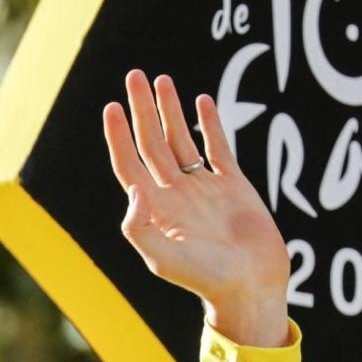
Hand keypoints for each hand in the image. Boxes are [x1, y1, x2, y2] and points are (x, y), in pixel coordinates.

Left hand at [103, 70, 289, 345]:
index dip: (118, 136)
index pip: (129, 164)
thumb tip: (133, 188)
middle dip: (142, 109)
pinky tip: (201, 101)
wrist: (250, 285)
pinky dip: (210, 123)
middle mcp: (174, 193)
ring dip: (171, 110)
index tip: (111, 107)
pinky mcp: (233, 185)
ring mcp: (203, 187)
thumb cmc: (205, 278)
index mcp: (154, 209)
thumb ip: (140, 226)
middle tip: (133, 76)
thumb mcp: (163, 258)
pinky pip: (218, 147)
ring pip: (181, 139)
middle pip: (151, 142)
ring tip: (162, 79)